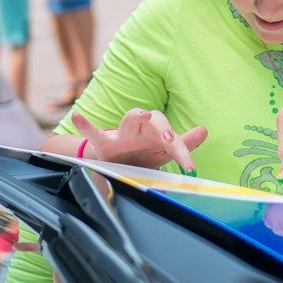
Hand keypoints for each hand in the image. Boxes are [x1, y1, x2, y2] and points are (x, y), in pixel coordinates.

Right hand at [73, 109, 206, 173]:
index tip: (190, 168)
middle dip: (163, 128)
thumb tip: (204, 130)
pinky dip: (86, 126)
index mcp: (158, 134)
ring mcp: (122, 135)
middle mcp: (143, 130)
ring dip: (136, 116)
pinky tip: (78, 117)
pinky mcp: (104, 144)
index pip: (173, 137)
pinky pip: (94, 133)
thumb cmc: (144, 155)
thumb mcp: (164, 152)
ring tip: (143, 115)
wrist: (116, 163)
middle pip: (155, 120)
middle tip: (170, 139)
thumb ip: (184, 144)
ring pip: (129, 119)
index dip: (183, 150)